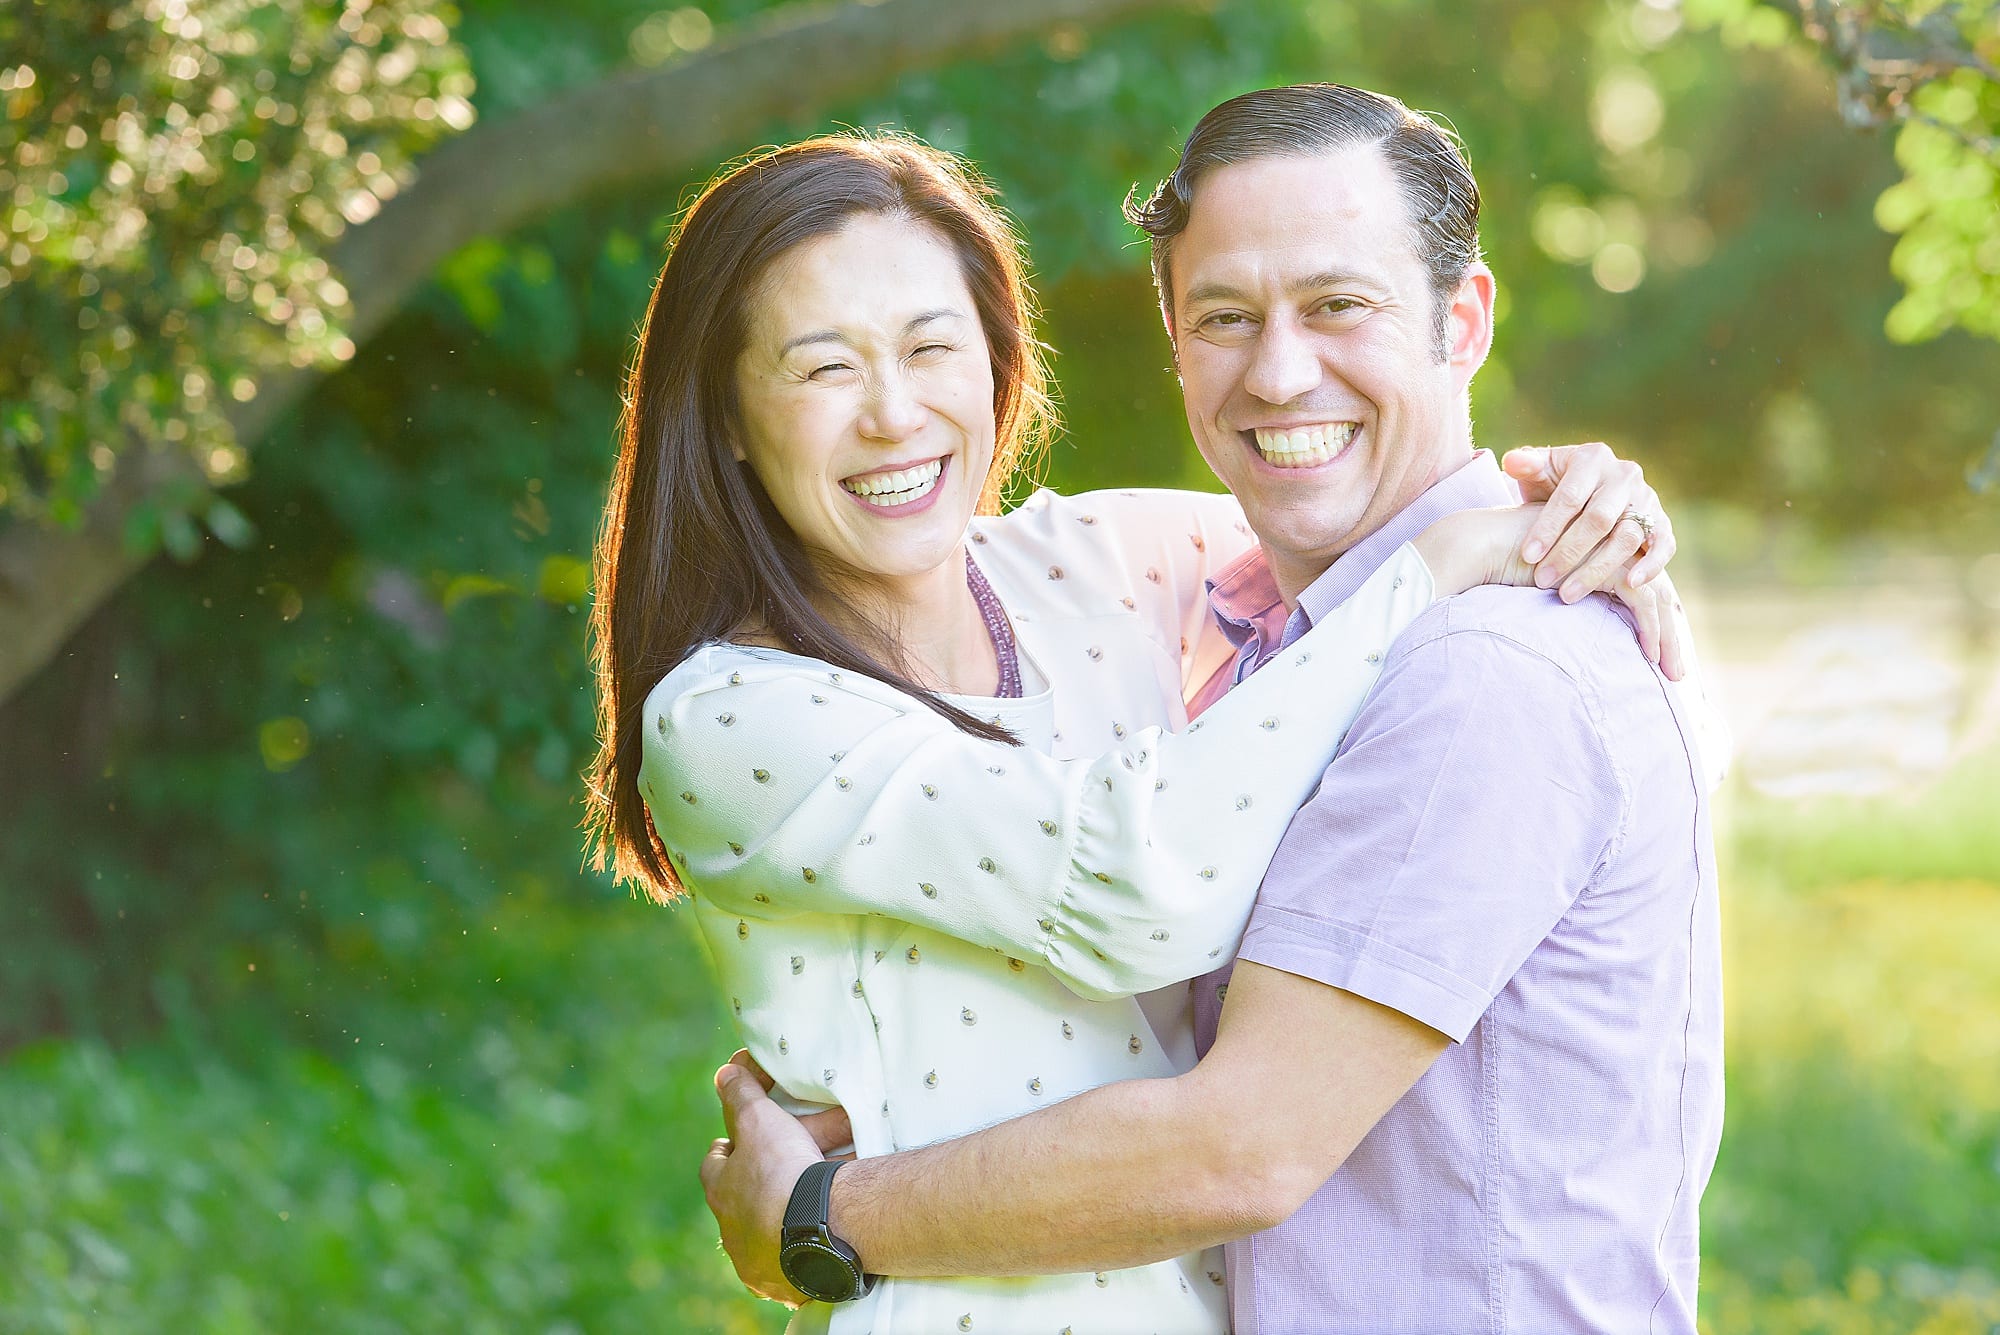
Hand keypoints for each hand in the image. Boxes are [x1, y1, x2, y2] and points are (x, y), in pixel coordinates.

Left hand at [700, 1051, 856, 1305]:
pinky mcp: (793, 1285)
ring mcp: (762, 1263)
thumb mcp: (759, 1120)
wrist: (818, 1234)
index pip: (717, 1163)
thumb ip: (741, 1096)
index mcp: (721, 1193)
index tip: (750, 1135)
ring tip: (829, 1193)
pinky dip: (814, 1243)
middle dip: (776, 1174)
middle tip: (804, 1156)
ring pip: (779, 1229)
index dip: (733, 1145)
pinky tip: (834, 1231)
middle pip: (754, 1195)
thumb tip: (724, 1073)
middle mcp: (735, 1233)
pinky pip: (803, 1260)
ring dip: (796, 1211)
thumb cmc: (781, 1174)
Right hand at [1414, 506, 1688, 679]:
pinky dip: (1647, 625)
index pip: (1640, 591)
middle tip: (1676, 675)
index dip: (1653, 625)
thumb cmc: (1502, 567)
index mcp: (1602, 555)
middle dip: (1670, 637)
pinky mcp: (1608, 560)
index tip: (1657, 658)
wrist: (1486, 545)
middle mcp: (1614, 551)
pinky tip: (1648, 651)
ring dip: (1667, 638)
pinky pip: (1642, 597)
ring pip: (1658, 598)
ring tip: (1668, 673)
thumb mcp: (1542, 588)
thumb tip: (1568, 626)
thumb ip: (1563, 599)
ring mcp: (1614, 552)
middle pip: (1657, 596)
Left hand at [1502, 442, 1676, 595]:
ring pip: (1627, 536)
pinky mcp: (1661, 521)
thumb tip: (1512, 461)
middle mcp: (1624, 475)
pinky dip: (1652, 564)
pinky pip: (1664, 544)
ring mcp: (1647, 498)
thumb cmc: (1555, 485)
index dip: (1548, 527)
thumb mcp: (1539, 472)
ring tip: (1568, 594)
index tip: (1528, 555)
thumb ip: (1525, 466)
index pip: (1570, 496)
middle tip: (1543, 579)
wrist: (1590, 493)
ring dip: (1598, 568)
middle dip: (1568, 552)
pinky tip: (1631, 584)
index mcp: (1592, 458)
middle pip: (1599, 518)